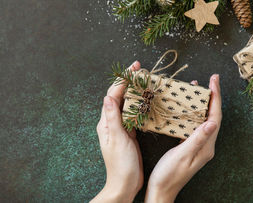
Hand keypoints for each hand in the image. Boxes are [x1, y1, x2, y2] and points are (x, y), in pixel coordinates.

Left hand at [91, 61, 143, 202]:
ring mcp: (120, 128)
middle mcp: (112, 122)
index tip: (134, 68)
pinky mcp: (129, 134)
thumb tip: (108, 96)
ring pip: (126, 103)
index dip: (123, 80)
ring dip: (134, 90)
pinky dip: (139, 104)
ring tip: (144, 80)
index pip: (113, 95)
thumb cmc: (121, 164)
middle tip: (140, 69)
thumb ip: (113, 117)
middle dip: (128, 81)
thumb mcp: (118, 139)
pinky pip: (133, 114)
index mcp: (107, 122)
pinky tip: (146, 100)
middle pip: (119, 96)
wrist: (125, 184)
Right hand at [145, 74, 221, 202]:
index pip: (215, 117)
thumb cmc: (169, 175)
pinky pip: (195, 123)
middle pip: (212, 115)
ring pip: (204, 118)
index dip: (216, 98)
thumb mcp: (182, 155)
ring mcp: (198, 145)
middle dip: (212, 96)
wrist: (161, 191)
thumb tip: (211, 122)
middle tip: (210, 79)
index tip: (213, 81)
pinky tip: (186, 106)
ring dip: (203, 102)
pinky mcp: (189, 145)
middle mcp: (206, 144)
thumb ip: (197, 139)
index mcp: (206, 146)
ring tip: (197, 87)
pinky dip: (193, 111)